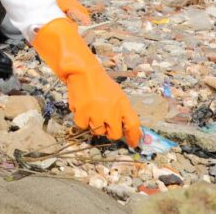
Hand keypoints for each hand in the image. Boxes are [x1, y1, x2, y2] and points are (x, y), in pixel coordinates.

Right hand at [33, 17, 141, 146]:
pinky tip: (82, 108)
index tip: (132, 143)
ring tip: (91, 111)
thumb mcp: (117, 95)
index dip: (134, 137)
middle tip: (104, 123)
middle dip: (109, 131)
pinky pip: (82, 125)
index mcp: (123, 103)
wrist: (83, 71)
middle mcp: (112, 109)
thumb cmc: (100, 84)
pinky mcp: (82, 112)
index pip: (133, 124)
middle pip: (115, 134)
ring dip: (94, 124)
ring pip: (97, 131)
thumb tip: (125, 129)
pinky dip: (81, 119)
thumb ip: (121, 111)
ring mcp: (96, 112)